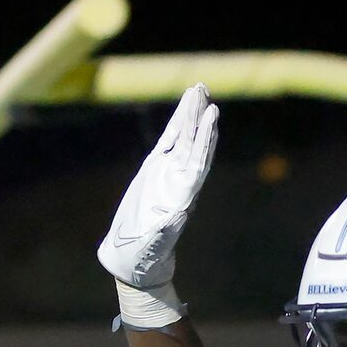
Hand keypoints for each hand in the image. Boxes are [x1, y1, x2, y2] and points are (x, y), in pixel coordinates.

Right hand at [98, 86, 218, 317]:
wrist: (134, 256)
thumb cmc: (146, 252)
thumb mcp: (156, 241)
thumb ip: (167, 228)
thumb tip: (176, 216)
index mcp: (184, 194)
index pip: (198, 160)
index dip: (205, 137)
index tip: (212, 115)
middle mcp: (181, 180)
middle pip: (193, 142)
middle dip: (199, 116)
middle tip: (204, 89)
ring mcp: (169, 172)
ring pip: (182, 137)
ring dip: (190, 115)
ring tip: (197, 90)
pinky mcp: (155, 170)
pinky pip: (168, 142)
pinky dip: (176, 125)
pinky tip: (182, 109)